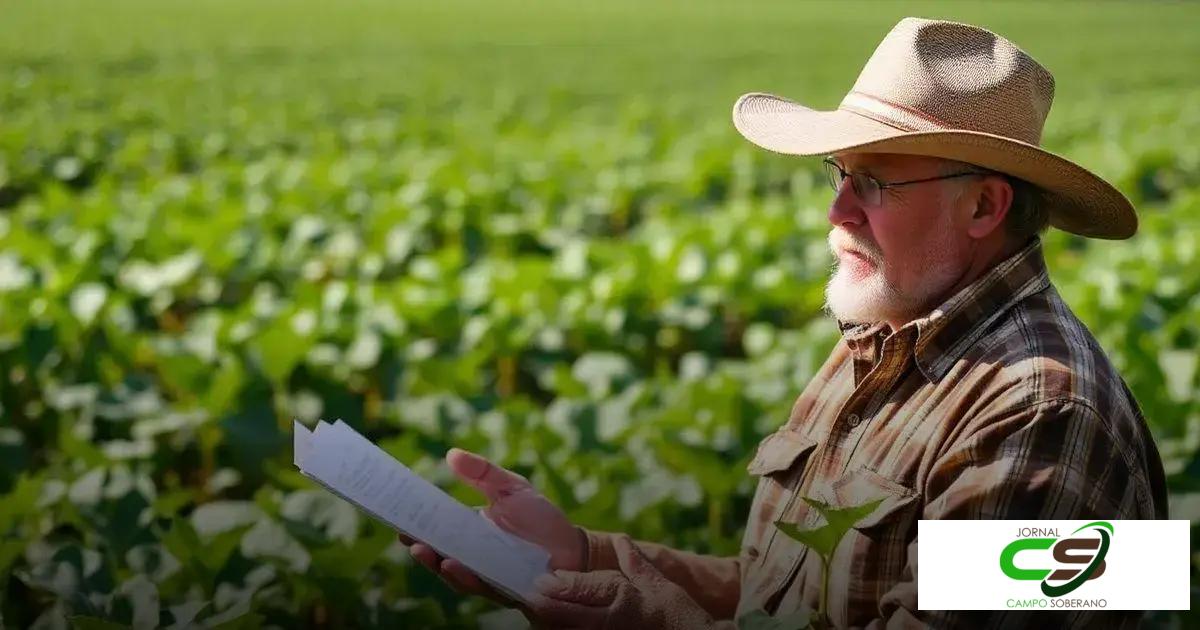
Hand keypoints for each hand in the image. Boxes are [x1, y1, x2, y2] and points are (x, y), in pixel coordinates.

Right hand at [399, 448, 585, 603]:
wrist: (573, 549)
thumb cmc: (540, 518)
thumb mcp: (511, 488)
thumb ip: (483, 473)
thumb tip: (451, 454)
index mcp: (469, 529)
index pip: (436, 526)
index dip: (415, 520)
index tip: (395, 511)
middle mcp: (472, 554)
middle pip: (439, 552)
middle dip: (420, 545)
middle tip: (404, 535)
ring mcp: (486, 573)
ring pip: (454, 573)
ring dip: (437, 564)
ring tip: (424, 551)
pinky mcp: (503, 587)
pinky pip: (481, 585)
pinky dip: (466, 577)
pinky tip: (456, 565)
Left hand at [527, 535, 714, 629]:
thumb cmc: (677, 613)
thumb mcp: (657, 583)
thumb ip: (634, 562)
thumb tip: (620, 540)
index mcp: (622, 597)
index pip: (583, 589)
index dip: (560, 584)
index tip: (540, 579)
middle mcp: (610, 619)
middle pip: (568, 613)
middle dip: (546, 605)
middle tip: (529, 597)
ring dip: (552, 622)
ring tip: (534, 613)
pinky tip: (555, 627)